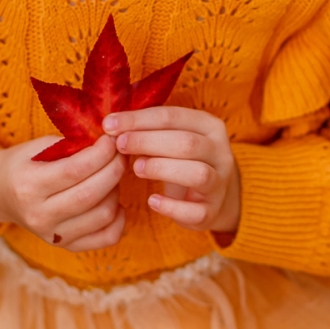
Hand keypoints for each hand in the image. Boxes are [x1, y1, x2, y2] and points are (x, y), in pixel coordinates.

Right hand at [0, 133, 125, 251]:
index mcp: (28, 185)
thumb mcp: (38, 147)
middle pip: (91, 194)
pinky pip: (107, 237)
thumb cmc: (23, 164)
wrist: (0, 194)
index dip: (101, 153)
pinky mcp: (67, 246)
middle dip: (114, 169)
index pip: (74, 170)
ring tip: (111, 175)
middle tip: (120, 154)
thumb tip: (110, 141)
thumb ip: (70, 144)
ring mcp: (53, 235)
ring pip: (103, 215)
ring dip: (116, 190)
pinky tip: (113, 200)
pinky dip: (119, 218)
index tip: (110, 140)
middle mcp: (39, 215)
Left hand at [104, 106, 240, 234]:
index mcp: (209, 126)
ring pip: (197, 173)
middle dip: (148, 142)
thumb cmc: (182, 160)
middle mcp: (220, 152)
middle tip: (120, 145)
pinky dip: (172, 207)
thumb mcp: (172, 138)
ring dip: (163, 169)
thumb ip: (148, 130)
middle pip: (186, 143)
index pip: (173, 116)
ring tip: (136, 169)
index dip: (139, 119)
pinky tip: (152, 201)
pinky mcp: (212, 211)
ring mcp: (219, 183)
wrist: (212, 196)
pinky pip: (196, 211)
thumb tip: (111, 124)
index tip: (109, 124)